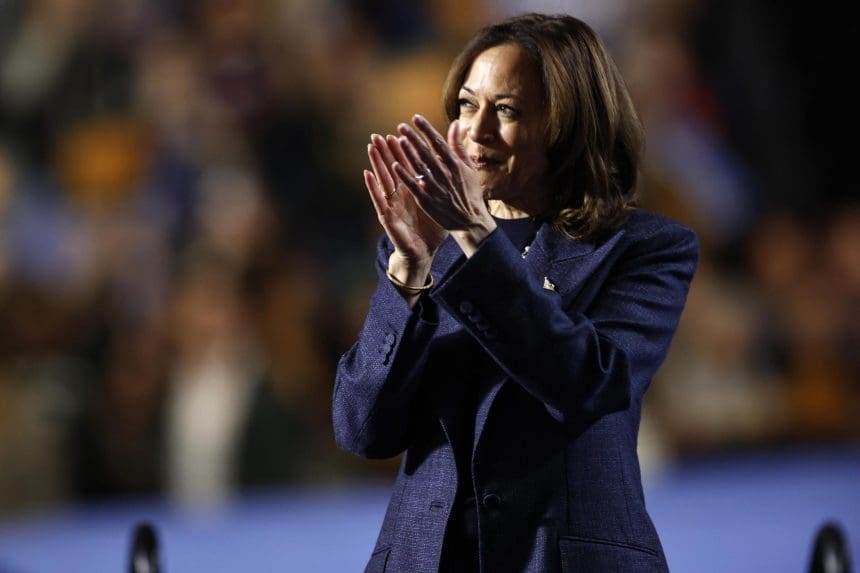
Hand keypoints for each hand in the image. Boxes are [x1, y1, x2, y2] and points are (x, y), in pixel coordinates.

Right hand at [365, 133, 447, 284]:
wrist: (424, 252)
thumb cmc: (431, 229)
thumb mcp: (439, 204)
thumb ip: (444, 185)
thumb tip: (452, 169)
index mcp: (412, 191)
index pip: (406, 167)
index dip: (402, 151)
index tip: (399, 133)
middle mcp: (400, 195)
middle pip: (391, 169)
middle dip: (385, 152)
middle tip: (379, 134)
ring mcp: (392, 204)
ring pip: (382, 179)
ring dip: (376, 163)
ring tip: (371, 147)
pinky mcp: (387, 216)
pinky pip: (379, 200)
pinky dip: (373, 187)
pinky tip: (367, 174)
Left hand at [393, 115, 495, 256]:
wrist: (470, 221)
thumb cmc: (470, 193)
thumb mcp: (469, 167)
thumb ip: (459, 146)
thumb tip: (455, 124)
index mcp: (455, 165)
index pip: (438, 143)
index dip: (426, 129)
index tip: (416, 118)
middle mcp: (445, 174)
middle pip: (426, 153)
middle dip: (414, 138)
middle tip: (402, 126)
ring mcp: (435, 187)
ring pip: (419, 167)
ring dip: (408, 153)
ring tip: (398, 140)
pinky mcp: (427, 200)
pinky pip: (414, 185)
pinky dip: (405, 175)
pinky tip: (395, 165)